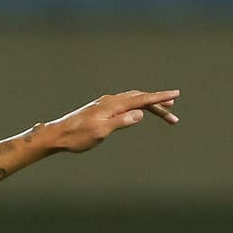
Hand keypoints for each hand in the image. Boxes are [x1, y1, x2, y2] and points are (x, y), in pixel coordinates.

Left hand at [49, 90, 179, 152]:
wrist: (56, 135)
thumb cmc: (77, 137)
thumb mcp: (101, 132)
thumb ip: (121, 122)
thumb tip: (140, 114)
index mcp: (113, 106)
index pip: (142, 99)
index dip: (160, 97)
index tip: (176, 95)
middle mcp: (110, 101)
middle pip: (140, 98)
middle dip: (158, 104)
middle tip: (173, 114)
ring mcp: (105, 104)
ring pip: (132, 100)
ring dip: (148, 104)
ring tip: (162, 110)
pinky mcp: (100, 109)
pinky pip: (124, 103)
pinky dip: (136, 105)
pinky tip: (137, 110)